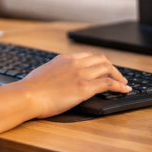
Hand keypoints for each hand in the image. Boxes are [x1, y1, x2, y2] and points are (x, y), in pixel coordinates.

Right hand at [16, 52, 130, 118]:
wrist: (27, 96)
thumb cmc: (30, 89)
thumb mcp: (43, 73)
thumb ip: (54, 72)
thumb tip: (55, 78)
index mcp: (64, 59)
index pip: (88, 56)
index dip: (98, 63)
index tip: (103, 69)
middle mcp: (74, 63)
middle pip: (101, 60)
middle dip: (112, 68)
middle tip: (117, 76)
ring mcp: (80, 74)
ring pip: (107, 69)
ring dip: (118, 76)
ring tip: (124, 83)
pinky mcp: (84, 88)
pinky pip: (108, 83)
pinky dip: (119, 85)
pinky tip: (124, 90)